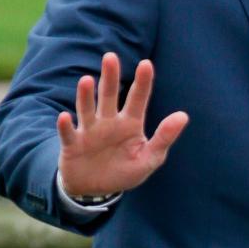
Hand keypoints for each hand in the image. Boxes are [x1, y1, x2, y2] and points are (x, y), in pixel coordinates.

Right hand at [57, 53, 188, 195]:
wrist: (97, 191)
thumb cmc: (126, 170)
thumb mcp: (150, 158)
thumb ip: (164, 137)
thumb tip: (183, 115)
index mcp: (131, 123)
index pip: (138, 99)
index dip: (142, 82)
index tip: (146, 63)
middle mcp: (109, 122)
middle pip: (109, 95)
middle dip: (110, 77)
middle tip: (110, 56)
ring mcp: (90, 131)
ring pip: (87, 109)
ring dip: (86, 96)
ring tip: (86, 80)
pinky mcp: (73, 145)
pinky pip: (68, 134)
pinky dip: (65, 126)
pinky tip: (64, 117)